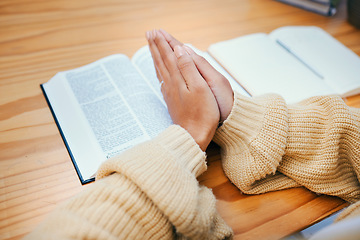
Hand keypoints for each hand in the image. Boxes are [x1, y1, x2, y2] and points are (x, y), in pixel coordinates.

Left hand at [146, 30, 219, 150]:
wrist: (193, 136)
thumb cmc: (202, 114)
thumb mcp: (200, 87)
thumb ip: (188, 67)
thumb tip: (179, 49)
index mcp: (178, 79)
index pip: (169, 55)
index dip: (163, 42)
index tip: (156, 31)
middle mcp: (171, 84)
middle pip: (161, 60)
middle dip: (155, 46)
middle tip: (149, 33)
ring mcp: (170, 93)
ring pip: (160, 69)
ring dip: (155, 56)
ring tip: (150, 46)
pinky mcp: (171, 101)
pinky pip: (162, 80)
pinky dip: (159, 70)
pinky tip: (158, 70)